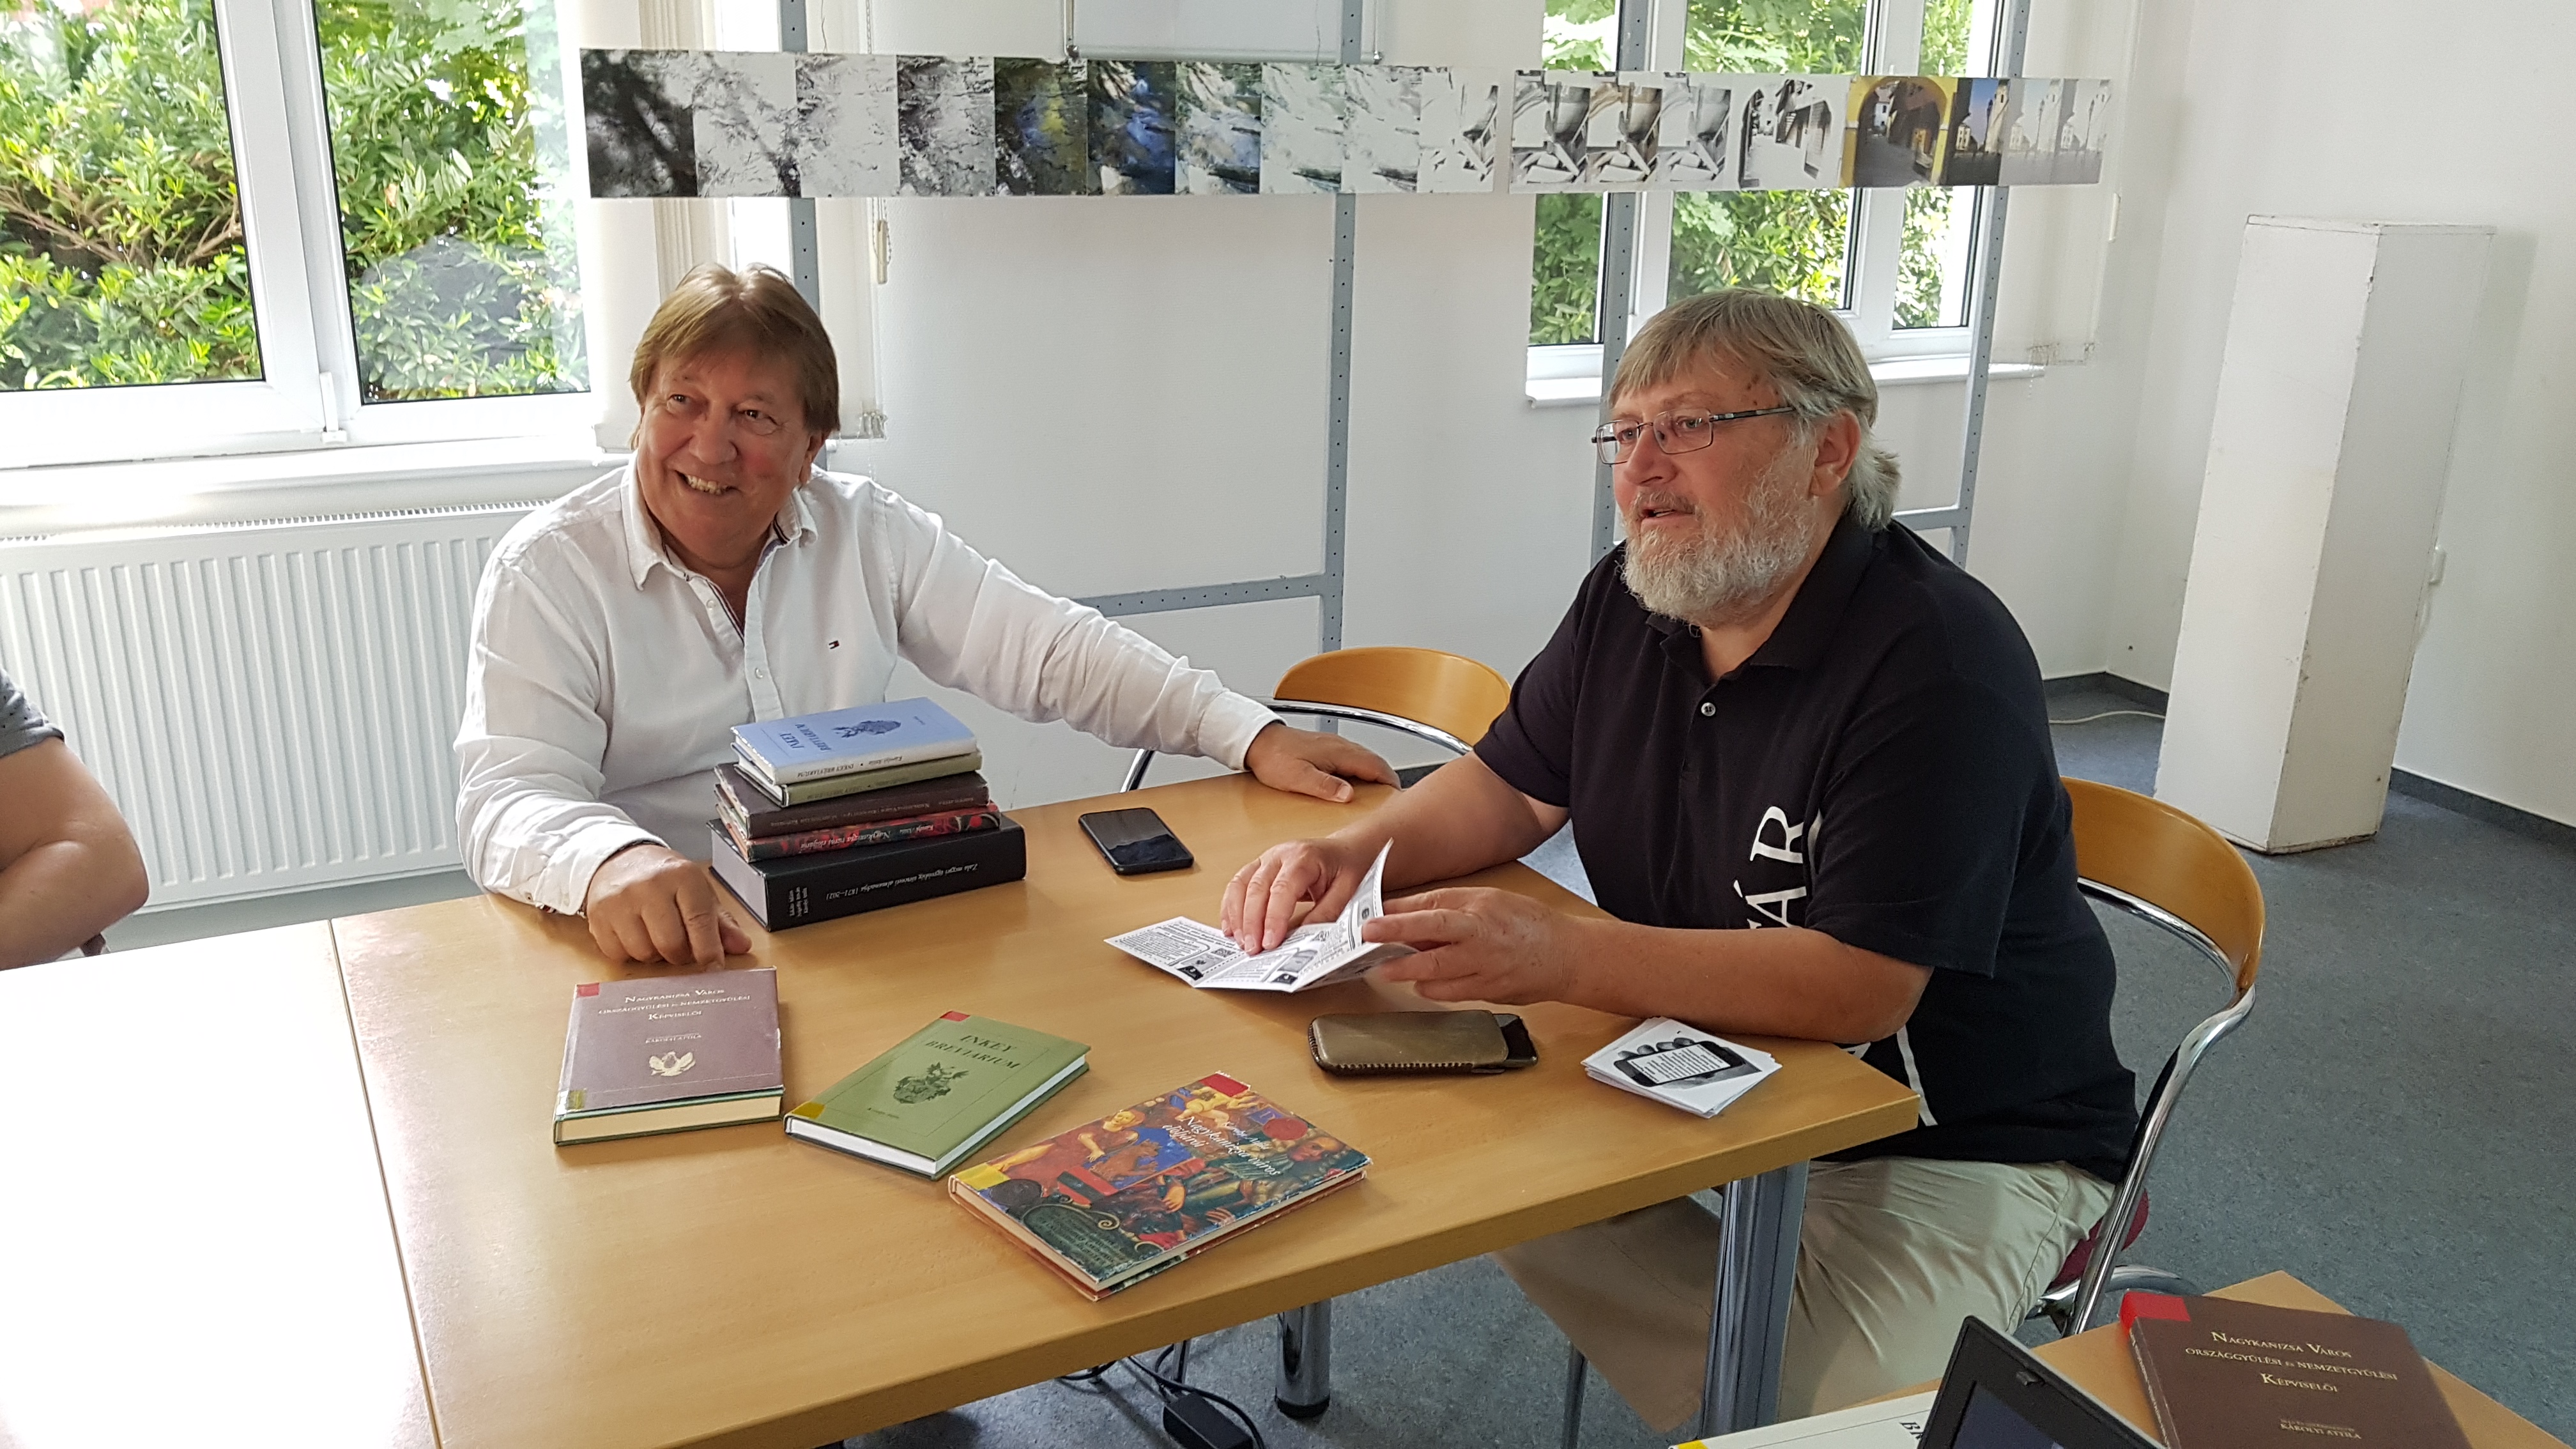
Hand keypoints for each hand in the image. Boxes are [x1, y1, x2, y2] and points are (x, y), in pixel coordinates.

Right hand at [582, 843, 751, 965]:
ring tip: (656, 936)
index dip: (710, 950)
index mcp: (682, 877)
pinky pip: (618, 954)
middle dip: (681, 956)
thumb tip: (741, 947)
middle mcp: (649, 887)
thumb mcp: (697, 891)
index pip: (700, 921)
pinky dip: (630, 953)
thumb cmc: (665, 880)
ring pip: (644, 953)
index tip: (714, 967)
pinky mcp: (598, 916)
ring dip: (654, 955)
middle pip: (671, 944)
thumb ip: (720, 922)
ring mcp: (620, 901)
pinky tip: (634, 935)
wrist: (619, 860)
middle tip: (681, 949)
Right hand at [1221, 837, 1374, 951]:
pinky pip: (1236, 886)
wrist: (1344, 850)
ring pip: (1240, 885)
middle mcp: (1279, 855)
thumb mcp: (1347, 891)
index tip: (1270, 943)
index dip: (1273, 917)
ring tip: (1241, 943)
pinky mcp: (1257, 868)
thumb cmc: (1345, 868)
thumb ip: (1326, 913)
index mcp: (1303, 857)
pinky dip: (1230, 908)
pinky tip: (1231, 928)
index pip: (1282, 889)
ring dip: (1236, 916)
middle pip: (1256, 888)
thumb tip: (1305, 938)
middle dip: (1251, 922)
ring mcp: (1265, 860)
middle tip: (1253, 949)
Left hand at [1242, 722, 1396, 803]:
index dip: (1390, 781)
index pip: (1375, 765)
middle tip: (1392, 797)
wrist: (1258, 741)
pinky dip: (1361, 770)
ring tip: (1378, 793)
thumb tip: (1348, 795)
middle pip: (1373, 762)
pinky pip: (1352, 758)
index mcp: (1338, 753)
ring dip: (1374, 774)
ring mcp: (1334, 745)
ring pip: (1364, 759)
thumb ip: (1325, 786)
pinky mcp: (1326, 747)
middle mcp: (1340, 746)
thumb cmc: (1274, 758)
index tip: (1398, 795)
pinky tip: (1354, 782)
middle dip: (1386, 779)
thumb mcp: (1298, 778)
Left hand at [1365, 888, 1579, 1004]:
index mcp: (1480, 912)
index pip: (1431, 911)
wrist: (1566, 955)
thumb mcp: (1487, 899)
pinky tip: (1421, 982)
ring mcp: (1485, 970)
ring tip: (1386, 970)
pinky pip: (1452, 995)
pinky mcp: (1489, 993)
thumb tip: (1403, 912)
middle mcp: (1481, 941)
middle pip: (1431, 943)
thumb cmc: (1527, 923)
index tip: (1370, 921)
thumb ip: (1446, 906)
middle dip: (1395, 945)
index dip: (1398, 917)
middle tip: (1367, 946)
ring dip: (1408, 973)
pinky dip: (1432, 989)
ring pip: (1437, 976)